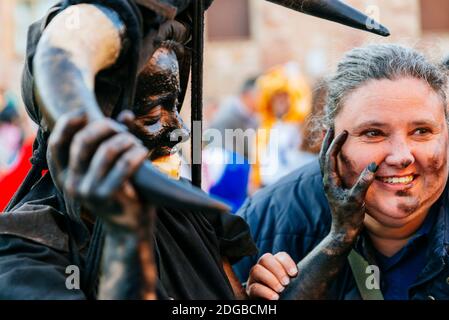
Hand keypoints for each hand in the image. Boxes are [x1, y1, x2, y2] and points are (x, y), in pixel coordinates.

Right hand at [48, 110, 148, 229]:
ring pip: (106, 150)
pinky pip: (123, 165)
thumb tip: (126, 114)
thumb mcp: (109, 167)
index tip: (83, 112)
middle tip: (123, 131)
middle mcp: (70, 184)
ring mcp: (86, 191)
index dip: (67, 124)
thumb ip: (114, 140)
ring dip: (126, 140)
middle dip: (106, 127)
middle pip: (83, 141)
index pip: (57, 144)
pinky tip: (143, 153)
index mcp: (65, 176)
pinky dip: (136, 154)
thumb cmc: (121, 191)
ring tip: (136, 144)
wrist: (128, 226)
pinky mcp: (105, 197)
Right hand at [246, 252, 297, 299]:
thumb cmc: (286, 294)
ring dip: (270, 279)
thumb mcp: (291, 284)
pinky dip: (265, 292)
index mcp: (275, 264)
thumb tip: (304, 275)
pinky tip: (275, 297)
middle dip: (277, 270)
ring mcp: (254, 278)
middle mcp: (263, 268)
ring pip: (256, 270)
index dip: (287, 262)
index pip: (280, 256)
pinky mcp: (250, 291)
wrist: (274, 303)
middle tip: (286, 283)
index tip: (294, 274)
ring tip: (280, 290)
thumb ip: (294, 277)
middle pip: (265, 258)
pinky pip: (254, 287)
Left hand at [319, 128, 377, 239]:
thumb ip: (363, 183)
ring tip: (330, 135)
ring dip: (327, 146)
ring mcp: (329, 183)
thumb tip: (373, 165)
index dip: (336, 142)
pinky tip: (337, 154)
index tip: (345, 131)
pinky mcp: (334, 186)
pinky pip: (330, 166)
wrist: (343, 230)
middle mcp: (327, 180)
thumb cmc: (349, 216)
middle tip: (331, 126)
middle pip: (323, 155)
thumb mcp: (357, 200)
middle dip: (327, 140)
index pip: (330, 156)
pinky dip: (332, 156)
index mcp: (330, 180)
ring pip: (325, 160)